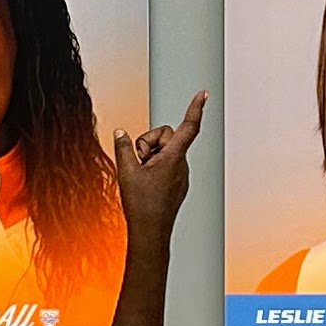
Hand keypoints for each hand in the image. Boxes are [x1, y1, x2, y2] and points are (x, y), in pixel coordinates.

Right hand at [114, 93, 205, 239]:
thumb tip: (122, 132)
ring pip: (164, 151)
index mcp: (174, 157)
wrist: (151, 232)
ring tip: (141, 176)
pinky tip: (145, 183)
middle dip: (149, 141)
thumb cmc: (142, 204)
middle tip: (138, 160)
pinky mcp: (176, 183)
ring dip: (149, 156)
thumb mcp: (126, 171)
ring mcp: (180, 175)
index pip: (189, 127)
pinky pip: (165, 164)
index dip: (196, 108)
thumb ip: (124, 147)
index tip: (203, 93)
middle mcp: (182, 164)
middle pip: (166, 136)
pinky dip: (153, 167)